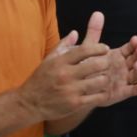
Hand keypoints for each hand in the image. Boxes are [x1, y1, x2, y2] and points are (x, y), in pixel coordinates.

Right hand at [17, 12, 134, 120]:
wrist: (29, 104)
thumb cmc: (41, 79)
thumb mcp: (49, 60)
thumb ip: (63, 45)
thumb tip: (75, 32)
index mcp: (60, 62)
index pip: (85, 50)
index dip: (99, 48)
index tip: (105, 49)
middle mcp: (66, 75)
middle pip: (97, 64)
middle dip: (106, 63)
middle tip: (107, 64)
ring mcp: (71, 90)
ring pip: (100, 81)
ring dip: (106, 79)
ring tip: (104, 78)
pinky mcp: (75, 104)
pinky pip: (97, 97)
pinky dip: (103, 94)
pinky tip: (101, 92)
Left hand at [82, 13, 136, 106]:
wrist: (76, 88)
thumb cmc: (82, 66)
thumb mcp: (88, 49)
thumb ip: (94, 32)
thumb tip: (97, 13)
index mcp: (118, 56)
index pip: (130, 48)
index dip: (134, 44)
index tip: (135, 39)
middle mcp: (123, 67)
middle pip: (136, 60)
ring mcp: (123, 80)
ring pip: (136, 75)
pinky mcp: (121, 93)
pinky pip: (132, 91)